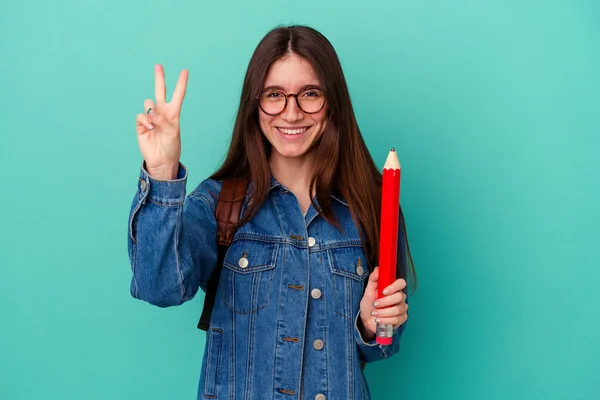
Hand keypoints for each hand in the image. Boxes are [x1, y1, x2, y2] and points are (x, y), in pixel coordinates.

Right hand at [135, 64, 187, 179]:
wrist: (161, 160)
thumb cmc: (171, 147)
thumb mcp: (172, 133)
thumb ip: (163, 120)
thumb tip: (151, 111)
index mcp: (173, 114)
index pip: (178, 95)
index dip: (181, 84)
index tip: (185, 71)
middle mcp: (162, 113)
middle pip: (160, 91)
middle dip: (159, 78)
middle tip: (159, 65)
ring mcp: (151, 117)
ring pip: (148, 103)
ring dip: (151, 110)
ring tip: (155, 122)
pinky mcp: (141, 124)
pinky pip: (141, 115)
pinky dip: (145, 120)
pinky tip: (149, 128)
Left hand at [359, 267, 408, 340]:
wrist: (368, 318)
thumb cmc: (369, 303)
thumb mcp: (369, 290)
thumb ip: (373, 279)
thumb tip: (378, 269)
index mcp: (394, 288)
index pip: (401, 283)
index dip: (394, 287)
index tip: (383, 291)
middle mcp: (400, 297)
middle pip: (400, 297)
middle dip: (385, 302)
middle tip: (375, 304)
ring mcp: (402, 308)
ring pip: (398, 310)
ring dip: (383, 312)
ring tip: (374, 314)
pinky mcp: (402, 318)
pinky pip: (397, 319)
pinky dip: (385, 320)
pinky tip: (378, 320)